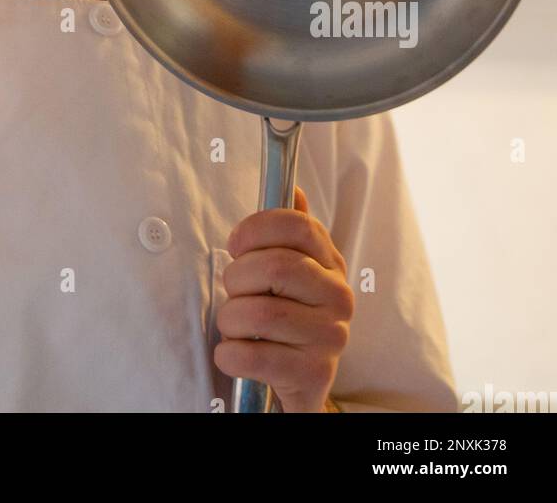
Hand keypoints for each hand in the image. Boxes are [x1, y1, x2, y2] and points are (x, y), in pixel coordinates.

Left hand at [214, 185, 354, 412]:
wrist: (300, 380)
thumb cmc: (286, 314)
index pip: (298, 225)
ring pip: (260, 313)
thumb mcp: (292, 271)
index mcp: (330, 263)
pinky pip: (256, 356)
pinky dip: (230, 354)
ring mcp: (331, 337)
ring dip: (230, 319)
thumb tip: (294, 189)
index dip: (256, 229)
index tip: (236, 245)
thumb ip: (291, 231)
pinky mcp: (314, 374)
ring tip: (233, 325)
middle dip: (237, 278)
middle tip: (233, 291)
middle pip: (275, 267)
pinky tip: (231, 353)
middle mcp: (338, 297)